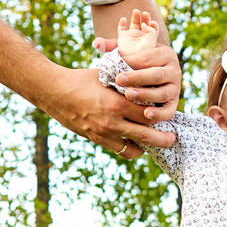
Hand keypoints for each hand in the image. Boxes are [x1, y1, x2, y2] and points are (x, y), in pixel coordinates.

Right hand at [40, 65, 175, 161]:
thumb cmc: (81, 80)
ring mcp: (104, 134)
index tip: (170, 116)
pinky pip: (119, 150)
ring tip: (153, 142)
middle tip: (172, 139)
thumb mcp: (107, 76)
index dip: (162, 116)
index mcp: (118, 103)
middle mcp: (112, 122)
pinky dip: (129, 148)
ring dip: (146, 147)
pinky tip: (135, 142)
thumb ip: (127, 83)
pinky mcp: (96, 139)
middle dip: (164, 140)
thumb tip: (147, 84)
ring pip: (134, 149)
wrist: (54, 92)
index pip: (150, 114)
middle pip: (147, 136)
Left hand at [91, 9, 180, 119]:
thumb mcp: (128, 52)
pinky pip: (169, 110)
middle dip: (137, 78)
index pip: (149, 57)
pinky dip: (159, 114)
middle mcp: (174, 70)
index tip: (117, 65)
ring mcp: (176, 88)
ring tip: (128, 95)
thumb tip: (96, 43)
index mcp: (165, 54)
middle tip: (119, 80)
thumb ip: (113, 46)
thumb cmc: (136, 63)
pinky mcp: (174, 103)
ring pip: (163, 93)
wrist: (152, 78)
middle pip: (157, 74)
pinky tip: (146, 115)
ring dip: (145, 95)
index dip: (132, 61)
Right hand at [115, 8, 159, 62]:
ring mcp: (132, 36)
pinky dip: (122, 23)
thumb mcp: (151, 41)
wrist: (132, 60)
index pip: (153, 28)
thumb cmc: (144, 52)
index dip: (153, 24)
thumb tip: (144, 24)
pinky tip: (124, 19)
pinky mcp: (123, 37)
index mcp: (149, 39)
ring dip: (136, 16)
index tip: (152, 23)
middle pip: (144, 23)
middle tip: (145, 13)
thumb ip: (151, 30)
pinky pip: (121, 29)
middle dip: (145, 18)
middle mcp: (141, 37)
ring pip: (134, 23)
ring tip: (136, 11)